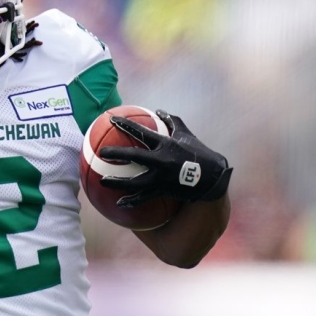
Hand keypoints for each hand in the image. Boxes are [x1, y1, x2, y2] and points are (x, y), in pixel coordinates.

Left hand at [99, 109, 231, 207]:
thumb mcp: (187, 135)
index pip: (142, 132)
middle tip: (101, 152)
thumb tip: (159, 111)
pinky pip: (145, 197)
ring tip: (102, 181)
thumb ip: (172, 121)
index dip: (126, 125)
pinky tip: (119, 204)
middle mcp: (162, 160)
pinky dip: (132, 200)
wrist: (213, 178)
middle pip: (134, 156)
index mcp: (166, 144)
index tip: (111, 119)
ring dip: (118, 182)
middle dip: (116, 153)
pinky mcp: (163, 191)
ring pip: (135, 181)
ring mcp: (162, 177)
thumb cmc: (199, 153)